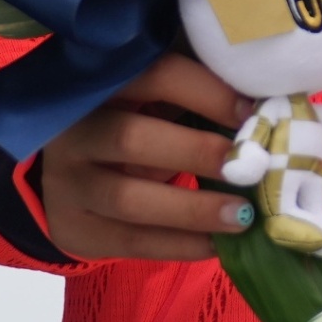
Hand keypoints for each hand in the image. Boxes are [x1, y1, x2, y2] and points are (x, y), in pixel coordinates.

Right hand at [36, 53, 257, 261]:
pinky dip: (178, 245)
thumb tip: (262, 103)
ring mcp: (67, 183)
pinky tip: (216, 244)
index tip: (251, 113)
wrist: (59, 172)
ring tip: (242, 215)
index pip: (153, 76)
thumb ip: (187, 91)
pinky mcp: (74, 227)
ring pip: (129, 199)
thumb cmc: (124, 120)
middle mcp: (73, 129)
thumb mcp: (142, 96)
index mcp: (99, 82)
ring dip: (192, 209)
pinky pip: (130, 241)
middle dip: (196, 153)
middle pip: (131, 139)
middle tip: (248, 168)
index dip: (205, 92)